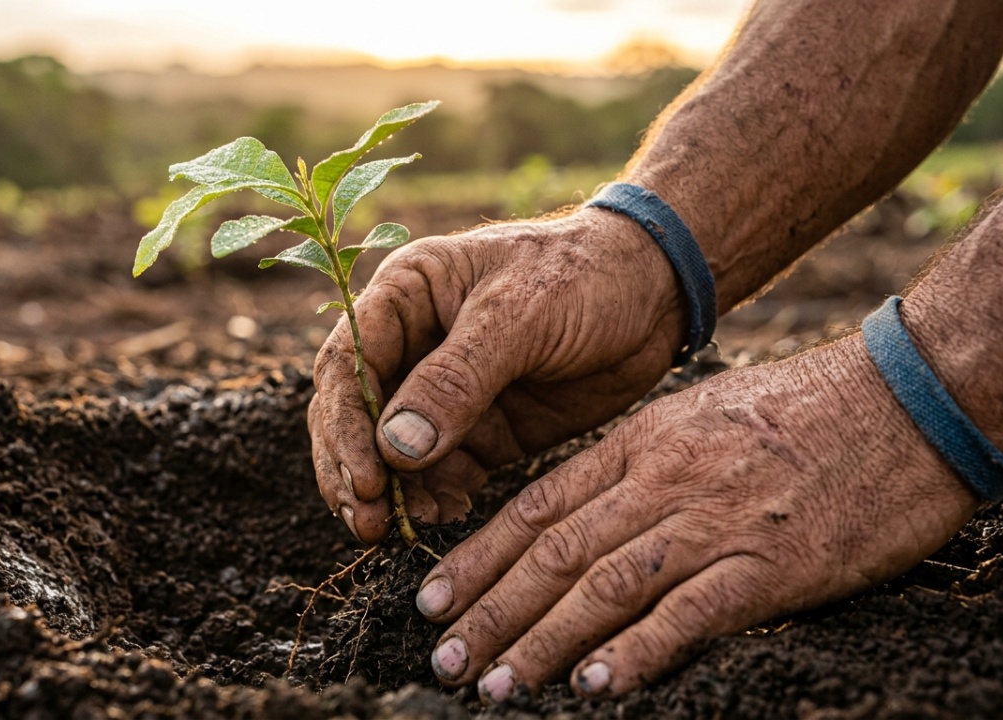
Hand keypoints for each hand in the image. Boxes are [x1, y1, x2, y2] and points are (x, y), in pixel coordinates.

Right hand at [309, 207, 686, 542]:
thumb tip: (396, 447)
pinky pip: (440, 474)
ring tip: (406, 529)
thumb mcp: (521, 315)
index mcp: (404, 296)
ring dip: (393, 494)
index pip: (347, 364)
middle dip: (354, 470)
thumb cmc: (584, 274)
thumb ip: (458, 379)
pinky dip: (435, 498)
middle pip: (355, 416)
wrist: (657, 293)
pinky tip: (448, 515)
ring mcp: (443, 393)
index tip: (364, 479)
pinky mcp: (479, 431)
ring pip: (392, 454)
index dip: (345, 425)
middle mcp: (411, 344)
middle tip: (367, 522)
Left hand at [413, 333, 978, 701]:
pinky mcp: (770, 565)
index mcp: (639, 442)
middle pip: (555, 553)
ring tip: (496, 685)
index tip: (433, 598)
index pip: (536, 506)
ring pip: (604, 586)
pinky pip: (688, 613)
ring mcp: (714, 522)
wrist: (902, 402)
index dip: (479, 558)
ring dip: (541, 641)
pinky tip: (594, 686)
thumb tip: (576, 515)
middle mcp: (663, 481)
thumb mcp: (695, 418)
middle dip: (491, 611)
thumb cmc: (797, 413)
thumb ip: (635, 466)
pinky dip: (635, 652)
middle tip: (446, 658)